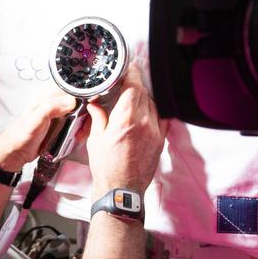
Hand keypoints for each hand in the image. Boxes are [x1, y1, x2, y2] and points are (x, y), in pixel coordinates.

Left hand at [0, 93, 79, 171]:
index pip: (70, 91)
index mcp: (46, 98)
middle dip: (84, 114)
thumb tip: (71, 101)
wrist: (14, 154)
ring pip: (76, 115)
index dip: (82, 98)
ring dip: (82, 124)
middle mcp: (51, 105)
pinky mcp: (56, 128)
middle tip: (85, 125)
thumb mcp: (36, 119)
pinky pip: (72, 126)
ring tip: (80, 133)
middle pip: (77, 103)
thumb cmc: (19, 137)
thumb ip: (52, 107)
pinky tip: (76, 137)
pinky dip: (77, 131)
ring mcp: (55, 117)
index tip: (88, 108)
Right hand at [85, 76, 164, 195]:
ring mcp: (155, 132)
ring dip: (144, 98)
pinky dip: (154, 111)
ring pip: (153, 104)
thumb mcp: (96, 140)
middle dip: (136, 85)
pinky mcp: (160, 140)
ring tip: (133, 100)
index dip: (132, 73)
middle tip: (127, 83)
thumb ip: (99, 117)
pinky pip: (161, 118)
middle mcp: (144, 123)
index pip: (134, 86)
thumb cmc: (106, 168)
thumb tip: (96, 104)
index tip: (129, 68)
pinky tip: (146, 113)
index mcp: (126, 120)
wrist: (121, 190)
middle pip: (144, 93)